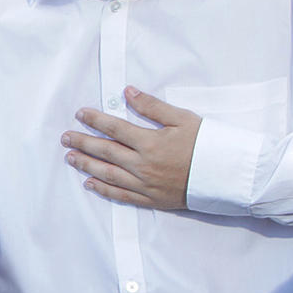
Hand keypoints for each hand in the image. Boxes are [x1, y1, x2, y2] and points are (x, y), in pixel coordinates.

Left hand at [62, 86, 200, 209]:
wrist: (227, 176)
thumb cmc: (207, 144)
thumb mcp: (183, 118)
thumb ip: (153, 107)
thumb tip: (128, 93)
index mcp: (149, 142)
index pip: (115, 128)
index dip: (95, 120)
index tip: (80, 114)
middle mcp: (143, 165)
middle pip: (105, 152)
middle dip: (83, 143)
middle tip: (65, 138)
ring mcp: (146, 184)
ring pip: (108, 174)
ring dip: (87, 165)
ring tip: (70, 158)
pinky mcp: (152, 199)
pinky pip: (122, 195)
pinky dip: (104, 190)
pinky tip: (90, 184)